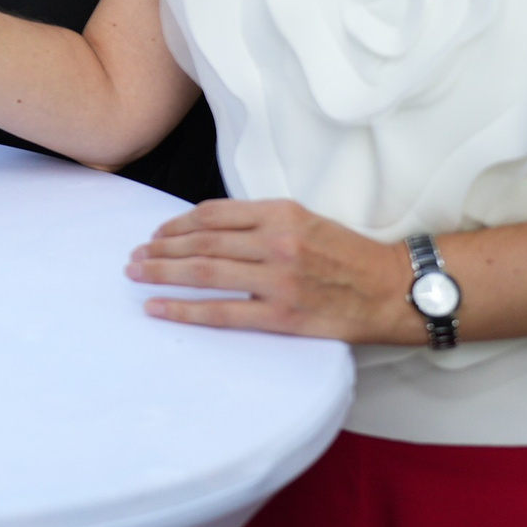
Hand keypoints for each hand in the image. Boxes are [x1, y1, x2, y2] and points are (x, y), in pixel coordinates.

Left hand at [127, 199, 421, 342]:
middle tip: (133, 256)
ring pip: (204, 273)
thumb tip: (209, 231)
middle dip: (160, 249)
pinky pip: (222, 312)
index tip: (156, 233)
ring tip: (136, 274)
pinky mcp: (283, 314)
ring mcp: (278, 279)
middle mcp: (275, 241)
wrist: (393, 288)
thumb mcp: (305, 220)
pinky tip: (158, 307)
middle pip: (200, 242)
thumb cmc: (348, 254)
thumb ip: (261, 222)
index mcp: (279, 212)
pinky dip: (184, 310)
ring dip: (162, 273)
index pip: (211, 214)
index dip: (176, 223)